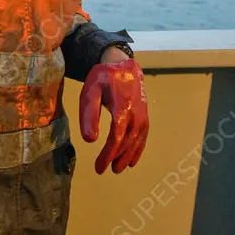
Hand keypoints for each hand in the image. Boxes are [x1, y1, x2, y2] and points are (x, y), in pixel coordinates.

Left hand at [79, 58, 148, 173]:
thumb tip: (90, 140)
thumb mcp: (91, 90)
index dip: (108, 154)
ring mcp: (142, 115)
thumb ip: (89, 113)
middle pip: (127, 141)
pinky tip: (132, 160)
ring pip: (136, 141)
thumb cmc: (104, 77)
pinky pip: (143, 136)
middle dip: (115, 157)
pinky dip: (138, 149)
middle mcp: (136, 113)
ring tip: (117, 169)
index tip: (99, 167)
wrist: (124, 65)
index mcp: (122, 107)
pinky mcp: (144, 116)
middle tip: (103, 170)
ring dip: (127, 156)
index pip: (117, 136)